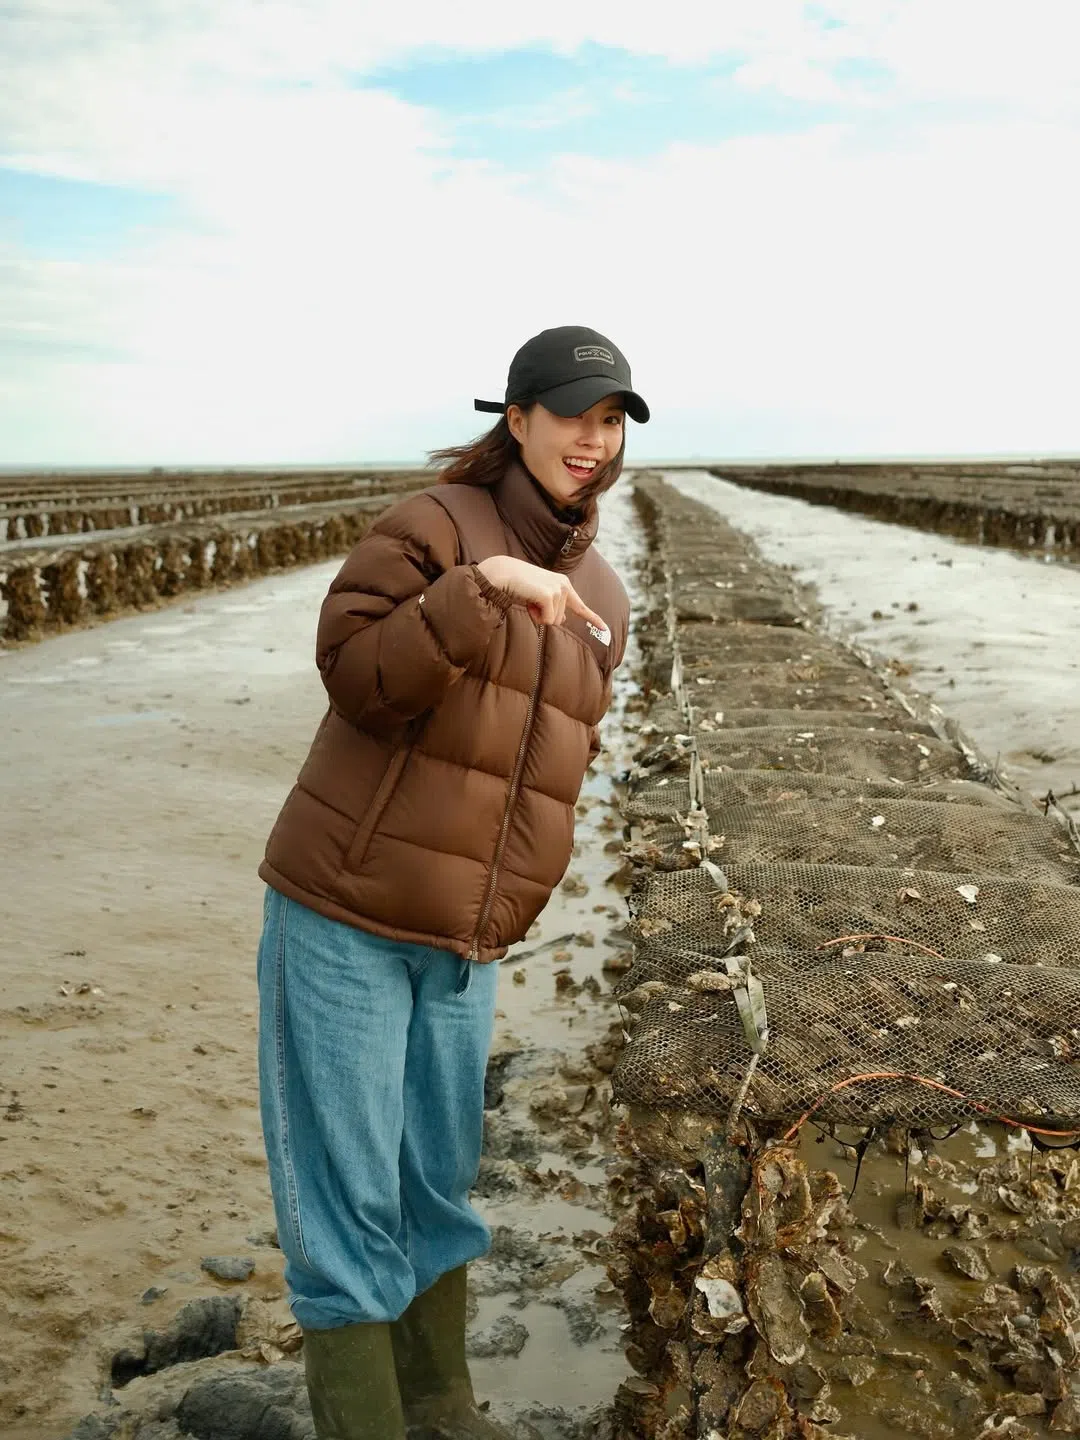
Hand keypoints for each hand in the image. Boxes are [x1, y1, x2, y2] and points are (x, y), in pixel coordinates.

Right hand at [477, 556, 608, 637]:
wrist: (503, 574)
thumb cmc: (518, 585)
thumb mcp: (539, 596)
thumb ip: (553, 606)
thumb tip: (562, 619)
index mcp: (563, 584)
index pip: (581, 606)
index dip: (593, 618)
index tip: (605, 629)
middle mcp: (564, 585)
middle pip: (560, 620)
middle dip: (543, 616)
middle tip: (531, 601)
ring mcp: (558, 589)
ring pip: (553, 621)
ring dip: (538, 616)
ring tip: (529, 599)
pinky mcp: (549, 595)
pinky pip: (546, 620)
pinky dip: (535, 616)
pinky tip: (528, 601)